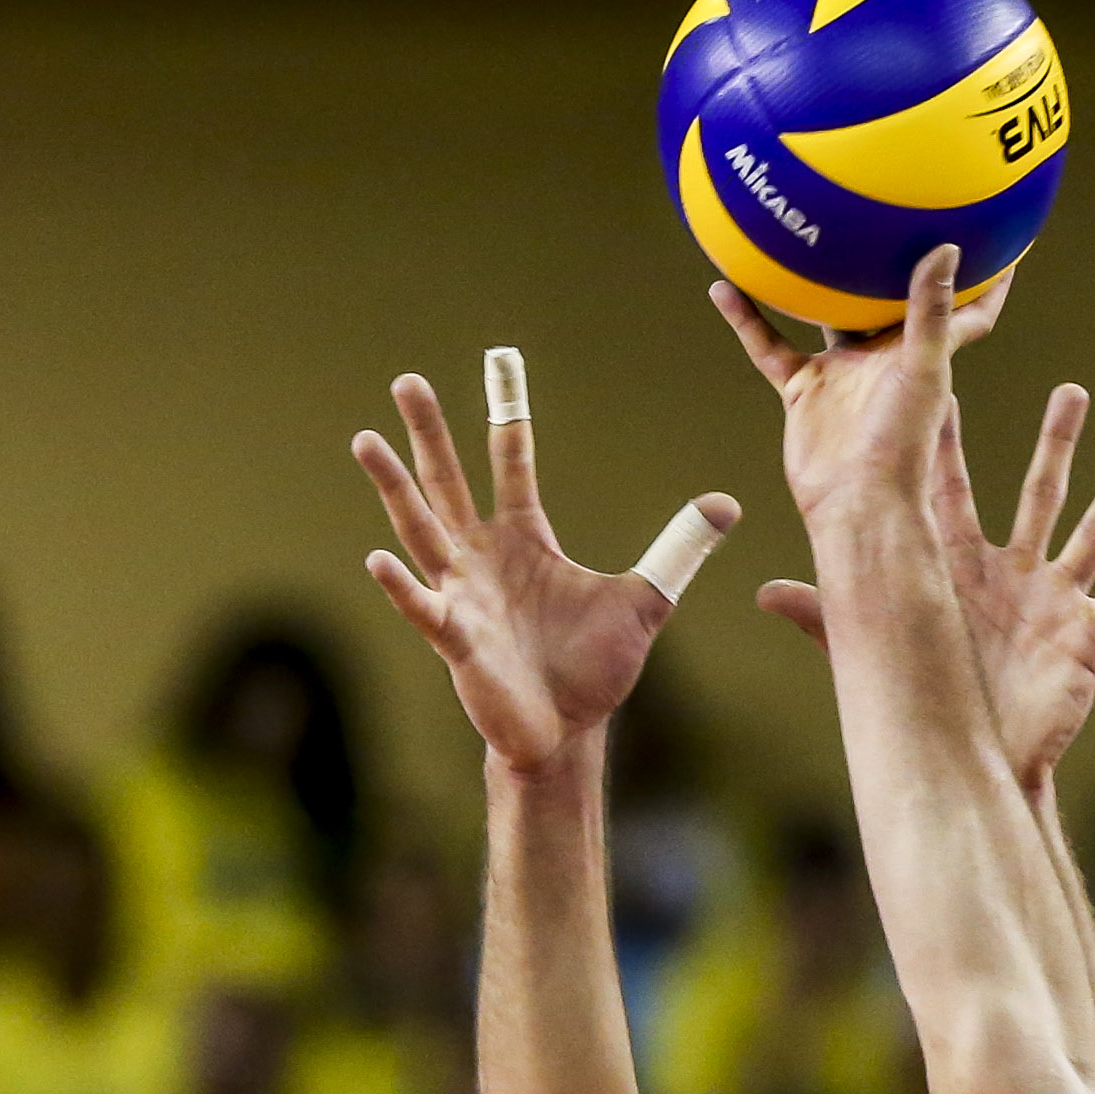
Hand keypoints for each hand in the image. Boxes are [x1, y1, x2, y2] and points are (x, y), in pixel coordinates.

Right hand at [353, 369, 736, 777]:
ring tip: (366, 440)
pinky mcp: (457, 640)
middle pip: (450, 481)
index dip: (507, 414)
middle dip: (430, 432)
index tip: (497, 361)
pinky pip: (424, 606)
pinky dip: (402, 584)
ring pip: (420, 528)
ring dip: (395, 487)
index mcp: (526, 539)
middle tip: (407, 380)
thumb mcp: (645, 600)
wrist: (567, 732)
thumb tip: (728, 504)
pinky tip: (380, 557)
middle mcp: (485, 557)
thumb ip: (678, 550)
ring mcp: (464, 594)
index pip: (512, 463)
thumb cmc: (593, 669)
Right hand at [714, 246, 1005, 530]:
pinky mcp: (804, 389)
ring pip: (822, 311)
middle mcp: (885, 356)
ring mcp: (842, 372)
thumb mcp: (922, 369)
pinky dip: (746, 318)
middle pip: (891, 296)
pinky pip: (769, 344)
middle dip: (894, 259)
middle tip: (890, 206)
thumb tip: (948, 248)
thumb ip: (930, 311)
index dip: (988, 274)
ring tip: (795, 227)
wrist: (855, 503)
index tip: (1001, 233)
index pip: (966, 306)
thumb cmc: (902, 446)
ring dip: (811, 277)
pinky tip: (722, 284)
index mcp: (925, 351)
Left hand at [758, 385, 1094, 789]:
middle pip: (1039, 492)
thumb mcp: (875, 654)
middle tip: (1072, 390)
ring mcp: (1053, 602)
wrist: (971, 766)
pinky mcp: (1086, 638)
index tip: (944, 388)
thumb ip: (825, 616)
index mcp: (958, 568)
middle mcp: (1010, 573)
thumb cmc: (924, 707)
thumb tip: (763, 589)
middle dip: (1056, 442)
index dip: (950, 442)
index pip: (952, 490)